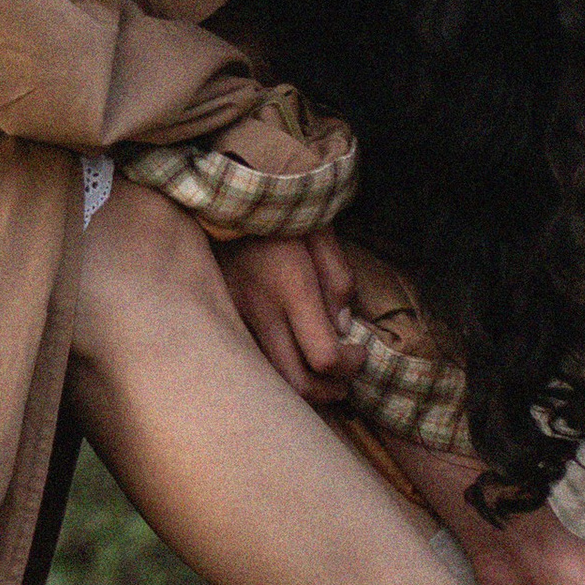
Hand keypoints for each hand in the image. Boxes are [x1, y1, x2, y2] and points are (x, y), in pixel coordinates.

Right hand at [215, 228, 358, 402]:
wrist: (229, 192)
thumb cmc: (285, 211)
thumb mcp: (324, 234)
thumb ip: (339, 281)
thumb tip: (343, 328)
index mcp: (292, 288)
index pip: (323, 356)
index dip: (350, 364)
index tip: (360, 349)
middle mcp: (261, 309)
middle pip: (296, 382)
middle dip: (329, 391)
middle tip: (345, 382)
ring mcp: (237, 314)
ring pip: (270, 378)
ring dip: (301, 388)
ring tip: (322, 379)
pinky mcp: (224, 314)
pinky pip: (252, 358)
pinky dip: (276, 371)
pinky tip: (292, 360)